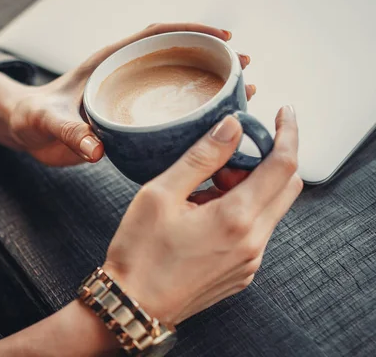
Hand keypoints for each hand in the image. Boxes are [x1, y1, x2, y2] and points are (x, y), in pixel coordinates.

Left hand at [0, 23, 256, 166]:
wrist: (23, 131)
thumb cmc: (31, 118)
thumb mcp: (45, 122)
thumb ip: (67, 132)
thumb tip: (95, 149)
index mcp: (108, 63)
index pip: (153, 36)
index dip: (188, 32)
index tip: (220, 37)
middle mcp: (123, 76)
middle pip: (174, 59)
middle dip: (210, 59)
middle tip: (243, 67)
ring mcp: (128, 98)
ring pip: (174, 86)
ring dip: (206, 87)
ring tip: (242, 92)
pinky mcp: (128, 121)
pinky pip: (165, 114)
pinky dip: (190, 117)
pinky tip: (211, 129)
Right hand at [103, 106, 301, 326]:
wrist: (132, 304)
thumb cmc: (139, 253)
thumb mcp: (161, 194)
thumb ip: (201, 157)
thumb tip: (231, 127)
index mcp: (235, 219)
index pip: (283, 165)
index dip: (287, 133)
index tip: (283, 114)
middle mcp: (252, 242)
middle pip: (286, 186)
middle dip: (266, 160)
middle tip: (228, 154)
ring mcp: (250, 261)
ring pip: (270, 208)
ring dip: (250, 186)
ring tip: (204, 189)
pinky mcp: (243, 272)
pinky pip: (257, 230)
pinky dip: (242, 210)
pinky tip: (205, 213)